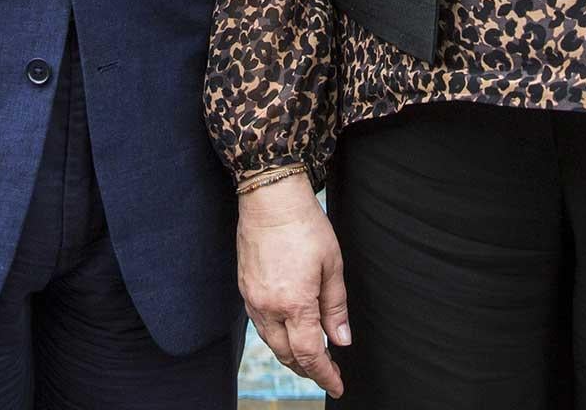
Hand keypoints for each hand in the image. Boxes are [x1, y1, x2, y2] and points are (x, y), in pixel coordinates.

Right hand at [237, 172, 348, 397]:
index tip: (337, 386)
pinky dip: (276, 336)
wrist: (269, 199)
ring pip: (271, 342)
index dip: (325, 375)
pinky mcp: (244, 288)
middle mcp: (269, 307)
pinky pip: (260, 324)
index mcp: (295, 303)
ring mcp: (252, 298)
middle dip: (308, 369)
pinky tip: (288, 330)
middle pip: (287, 355)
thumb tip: (341, 341)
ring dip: (290, 354)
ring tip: (310, 355)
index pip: (310, 355)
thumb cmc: (305, 226)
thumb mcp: (332, 265)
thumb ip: (335, 307)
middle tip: (328, 371)